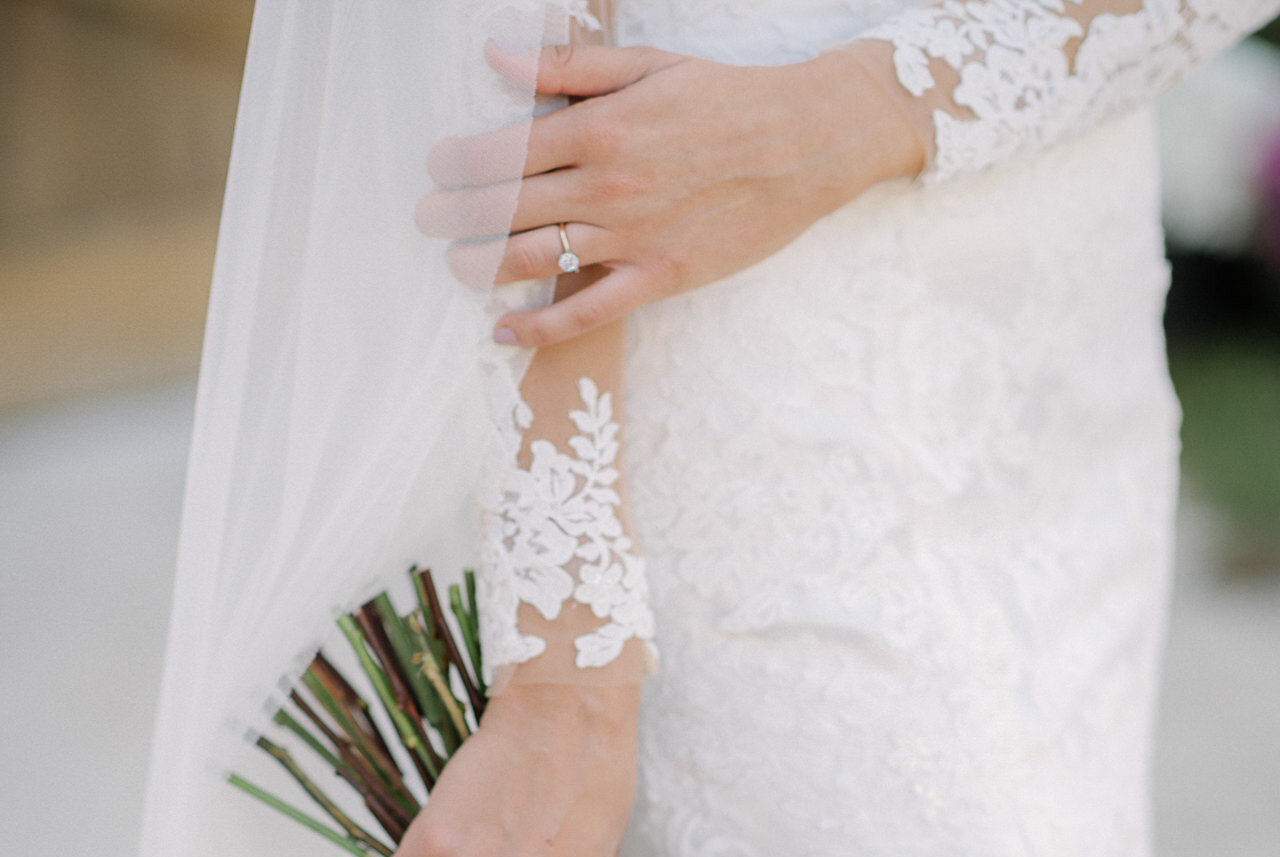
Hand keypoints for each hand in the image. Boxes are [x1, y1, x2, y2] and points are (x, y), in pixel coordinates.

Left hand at [417, 40, 925, 347]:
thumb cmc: (729, 100)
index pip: (506, 151)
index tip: (437, 168)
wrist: (806, 144)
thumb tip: (498, 57)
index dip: (459, 163)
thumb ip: (570, 67)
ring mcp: (631, 238)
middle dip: (456, 215)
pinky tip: (504, 330)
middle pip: (507, 208)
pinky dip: (539, 326)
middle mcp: (607, 188)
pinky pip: (587, 311)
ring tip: (454, 263)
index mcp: (600, 129)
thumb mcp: (648, 65)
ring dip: (482, 265)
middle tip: (426, 219)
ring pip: (534, 258)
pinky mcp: (659, 278)